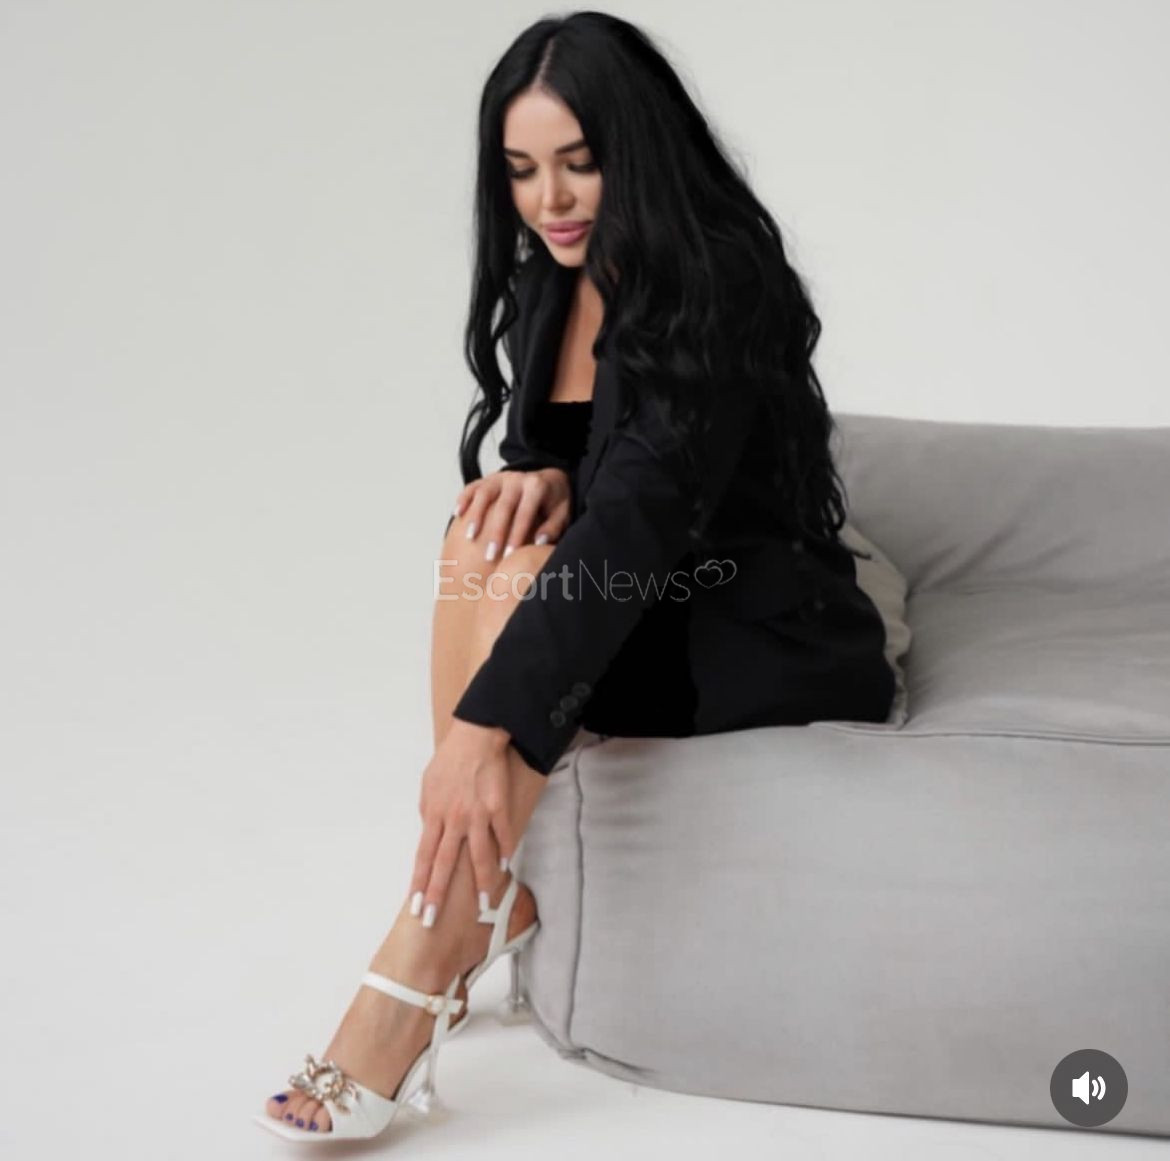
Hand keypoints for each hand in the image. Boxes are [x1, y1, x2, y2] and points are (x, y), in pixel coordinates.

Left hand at [409, 717, 516, 926]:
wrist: (475, 738)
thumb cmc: (449, 761)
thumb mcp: (428, 787)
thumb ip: (429, 813)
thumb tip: (431, 833)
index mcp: (433, 815)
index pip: (424, 856)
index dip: (419, 882)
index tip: (415, 905)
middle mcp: (453, 819)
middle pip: (444, 864)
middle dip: (437, 894)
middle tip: (433, 919)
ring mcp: (477, 815)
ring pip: (478, 856)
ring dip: (481, 882)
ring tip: (484, 904)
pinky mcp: (498, 807)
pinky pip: (502, 835)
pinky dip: (504, 851)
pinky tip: (505, 866)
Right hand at [454, 467, 570, 558]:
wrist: (547, 480)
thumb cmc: (553, 502)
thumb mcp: (562, 513)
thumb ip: (553, 527)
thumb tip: (539, 542)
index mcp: (536, 486)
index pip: (525, 513)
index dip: (517, 535)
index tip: (510, 556)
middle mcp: (516, 478)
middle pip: (503, 506)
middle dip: (495, 532)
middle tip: (489, 556)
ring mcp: (500, 477)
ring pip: (484, 494)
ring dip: (476, 515)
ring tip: (470, 537)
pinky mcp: (487, 478)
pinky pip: (472, 486)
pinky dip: (464, 499)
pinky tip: (458, 515)